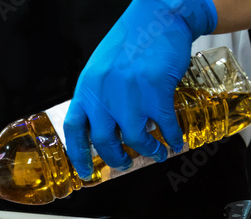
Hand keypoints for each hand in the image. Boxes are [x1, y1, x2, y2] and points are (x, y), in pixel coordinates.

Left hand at [63, 0, 217, 178]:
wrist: (158, 16)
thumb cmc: (130, 41)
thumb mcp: (100, 68)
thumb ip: (98, 96)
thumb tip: (104, 126)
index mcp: (87, 88)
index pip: (75, 129)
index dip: (79, 155)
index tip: (86, 171)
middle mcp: (103, 93)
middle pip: (104, 141)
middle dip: (116, 159)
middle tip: (125, 163)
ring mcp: (129, 94)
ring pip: (134, 138)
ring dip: (147, 151)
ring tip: (156, 153)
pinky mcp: (155, 91)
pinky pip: (164, 126)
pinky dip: (171, 138)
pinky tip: (175, 141)